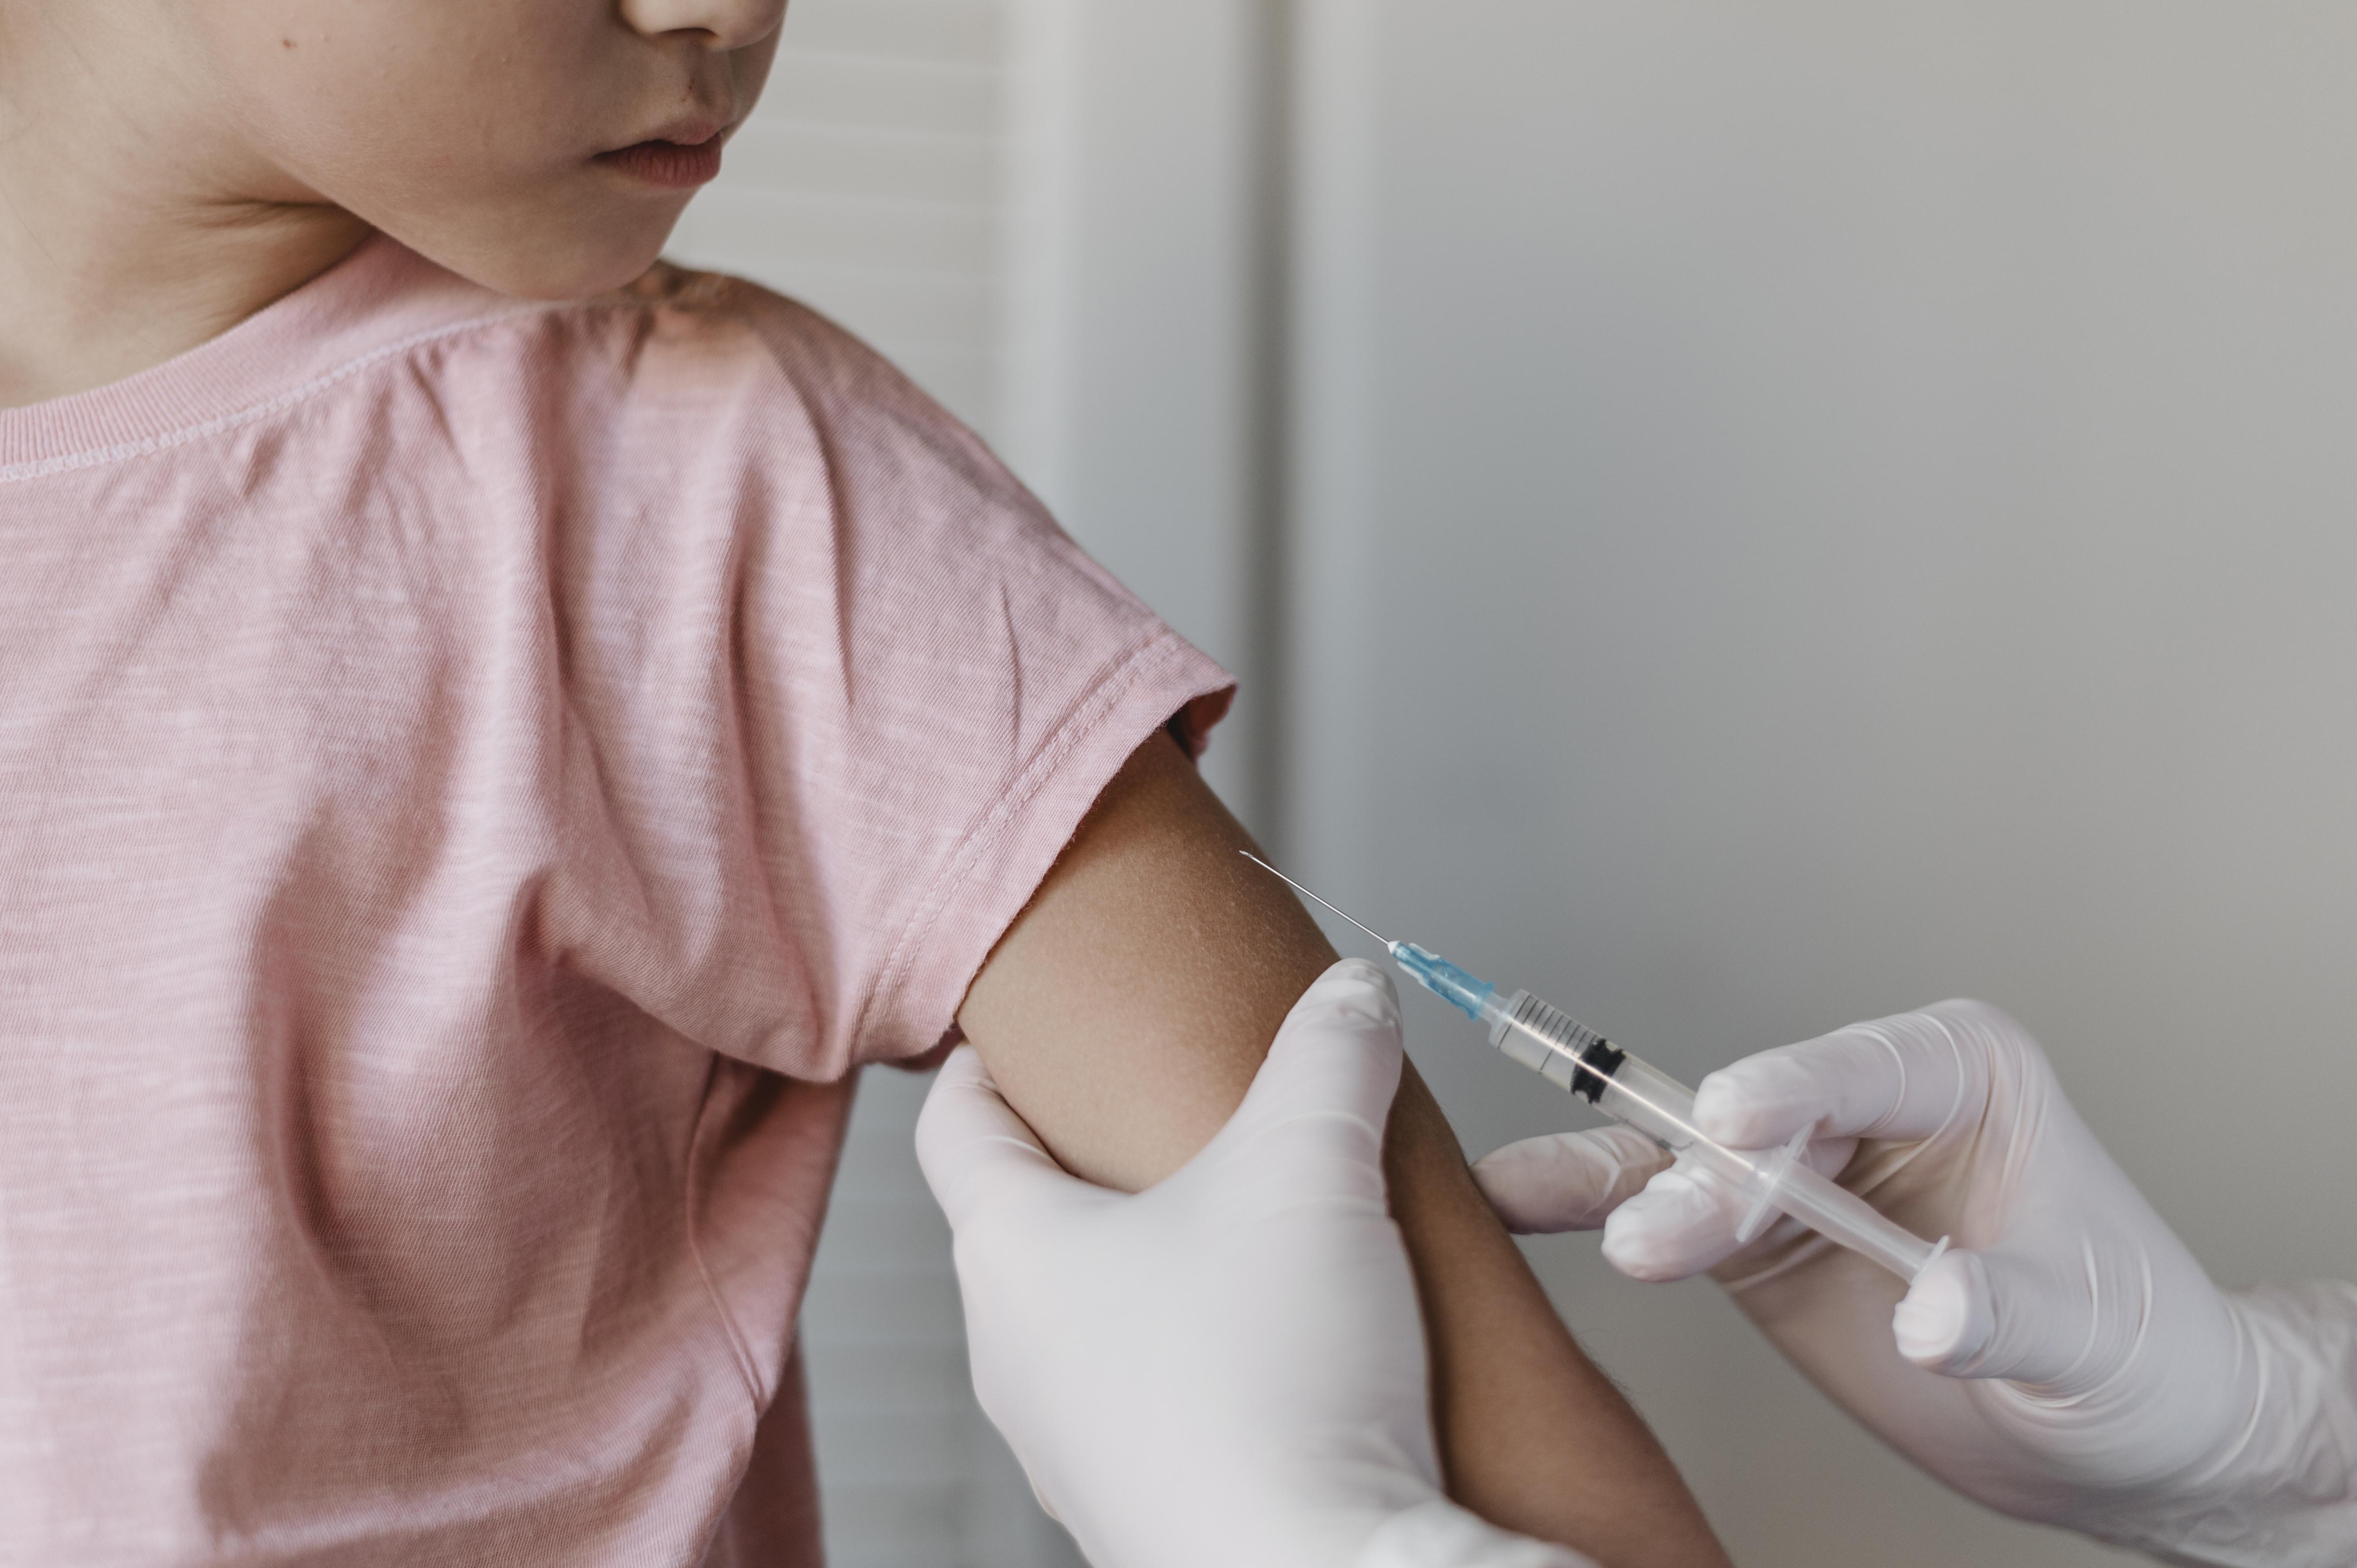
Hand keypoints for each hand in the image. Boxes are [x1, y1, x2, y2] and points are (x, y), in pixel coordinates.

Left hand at [919, 958, 1594, 1567]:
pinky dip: (1210, 1352)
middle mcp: (1017, 1356)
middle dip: (1104, 1158)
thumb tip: (1353, 990)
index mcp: (1009, 1254)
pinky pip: (1159, 1398)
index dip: (989, 1057)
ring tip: (1255, 1220)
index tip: (1026, 1024)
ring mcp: (1075, 1445)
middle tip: (1172, 1108)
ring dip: (1168, 1262)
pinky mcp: (1148, 1504)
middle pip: (1033, 1217)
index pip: (956, 1123)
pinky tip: (1292, 1336)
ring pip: (1102, 1314)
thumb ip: (1331, 1055)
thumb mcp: (1310, 1166)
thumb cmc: (1270, 1385)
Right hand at [1475, 999, 2356, 1561]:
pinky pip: (1665, 1212)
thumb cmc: (2139, 1356)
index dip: (1795, 1089)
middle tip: (1659, 1232)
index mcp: (1964, 1075)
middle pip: (1761, 1120)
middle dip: (1705, 1174)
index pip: (1864, 1068)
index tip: (1735, 1119)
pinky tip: (1520, 1199)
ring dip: (1632, 1194)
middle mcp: (1868, 1104)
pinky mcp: (1756, 1237)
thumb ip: (2009, 1314)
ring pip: (1691, 1160)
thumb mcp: (2095, 1336)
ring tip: (1550, 1211)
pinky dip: (1593, 1205)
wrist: (2121, 1433)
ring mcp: (1803, 1169)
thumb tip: (1933, 1312)